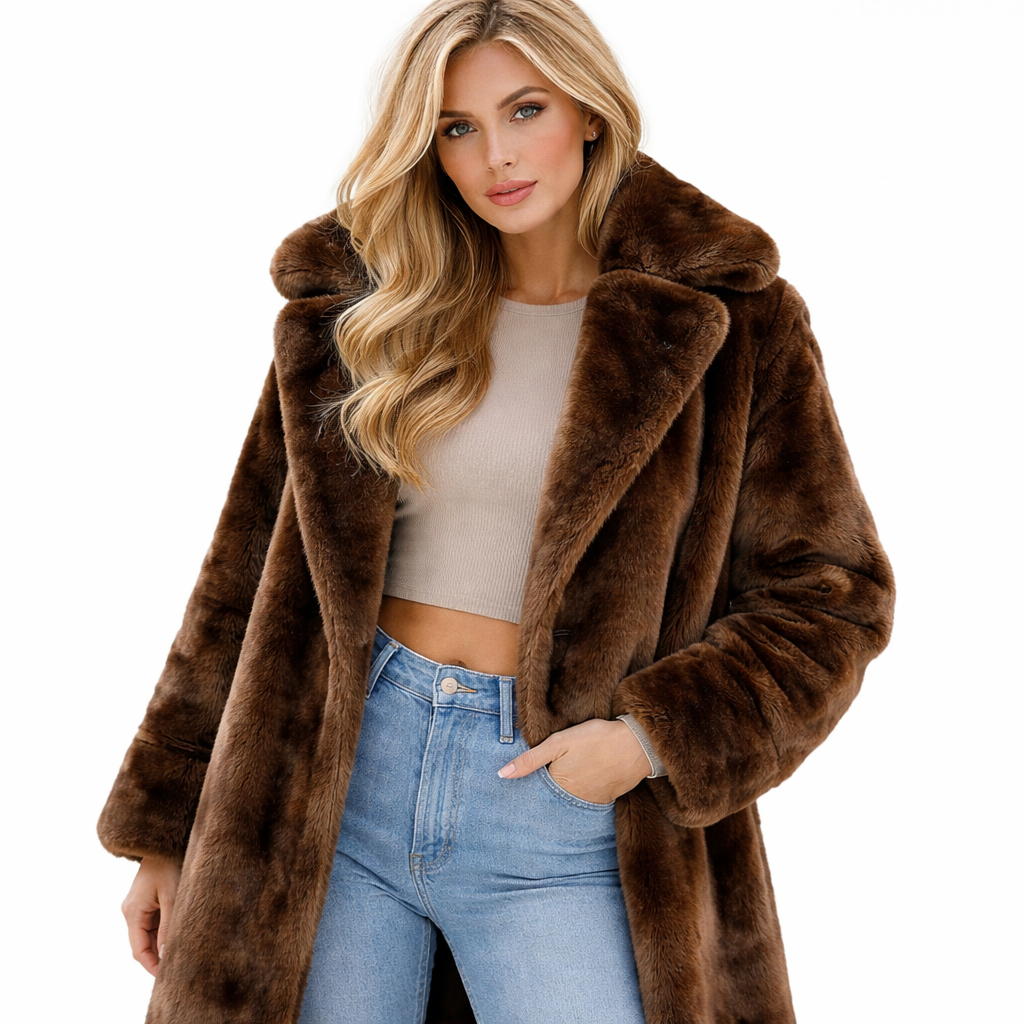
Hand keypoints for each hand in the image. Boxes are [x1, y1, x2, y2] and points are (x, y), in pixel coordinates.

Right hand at [121, 853, 180, 976]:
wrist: (166, 840)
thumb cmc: (169, 864)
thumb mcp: (173, 896)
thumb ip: (169, 926)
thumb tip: (167, 954)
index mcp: (133, 912)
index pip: (139, 950)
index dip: (152, 965)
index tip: (167, 976)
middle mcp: (131, 911)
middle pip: (143, 944)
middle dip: (158, 957)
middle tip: (179, 967)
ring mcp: (138, 906)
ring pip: (149, 935)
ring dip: (162, 944)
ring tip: (182, 953)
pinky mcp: (147, 901)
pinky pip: (154, 923)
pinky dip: (164, 932)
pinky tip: (179, 935)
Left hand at [497, 718, 650, 803]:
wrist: (636, 745)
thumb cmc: (595, 739)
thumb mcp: (559, 743)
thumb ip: (530, 760)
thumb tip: (502, 775)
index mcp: (557, 786)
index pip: (535, 794)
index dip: (527, 789)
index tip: (518, 791)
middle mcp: (572, 801)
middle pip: (551, 801)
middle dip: (543, 796)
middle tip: (541, 788)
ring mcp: (590, 802)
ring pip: (569, 803)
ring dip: (562, 798)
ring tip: (561, 785)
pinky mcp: (605, 800)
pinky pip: (586, 802)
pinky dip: (581, 796)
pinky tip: (582, 783)